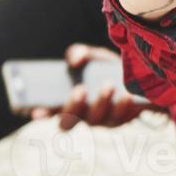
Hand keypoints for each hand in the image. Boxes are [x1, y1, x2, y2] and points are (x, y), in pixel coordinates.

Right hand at [34, 45, 158, 130]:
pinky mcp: (122, 119)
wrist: (138, 75)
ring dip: (101, 102)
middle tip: (80, 90)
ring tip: (108, 85)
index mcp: (65, 101)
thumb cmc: (105, 67)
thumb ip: (80, 53)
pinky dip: (124, 105)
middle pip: (68, 122)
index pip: (47, 113)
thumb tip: (75, 59)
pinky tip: (127, 95)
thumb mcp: (92, 56)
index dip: (40, 113)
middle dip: (73, 107)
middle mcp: (80, 115)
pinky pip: (121, 117)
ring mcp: (101, 120)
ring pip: (97, 119)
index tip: (36, 110)